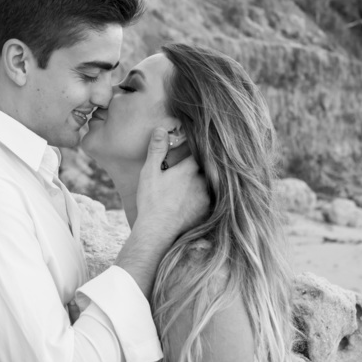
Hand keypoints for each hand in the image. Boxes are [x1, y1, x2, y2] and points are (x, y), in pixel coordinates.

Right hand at [136, 127, 209, 241]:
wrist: (157, 231)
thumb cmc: (151, 201)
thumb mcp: (150, 172)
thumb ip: (156, 150)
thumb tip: (160, 129)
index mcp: (189, 169)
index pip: (200, 152)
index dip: (197, 149)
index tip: (194, 147)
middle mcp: (202, 181)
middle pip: (207, 168)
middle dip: (202, 166)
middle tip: (191, 169)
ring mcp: (207, 197)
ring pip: (210, 184)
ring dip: (204, 182)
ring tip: (193, 185)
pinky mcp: (207, 211)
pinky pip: (211, 199)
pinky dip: (205, 197)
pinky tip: (195, 200)